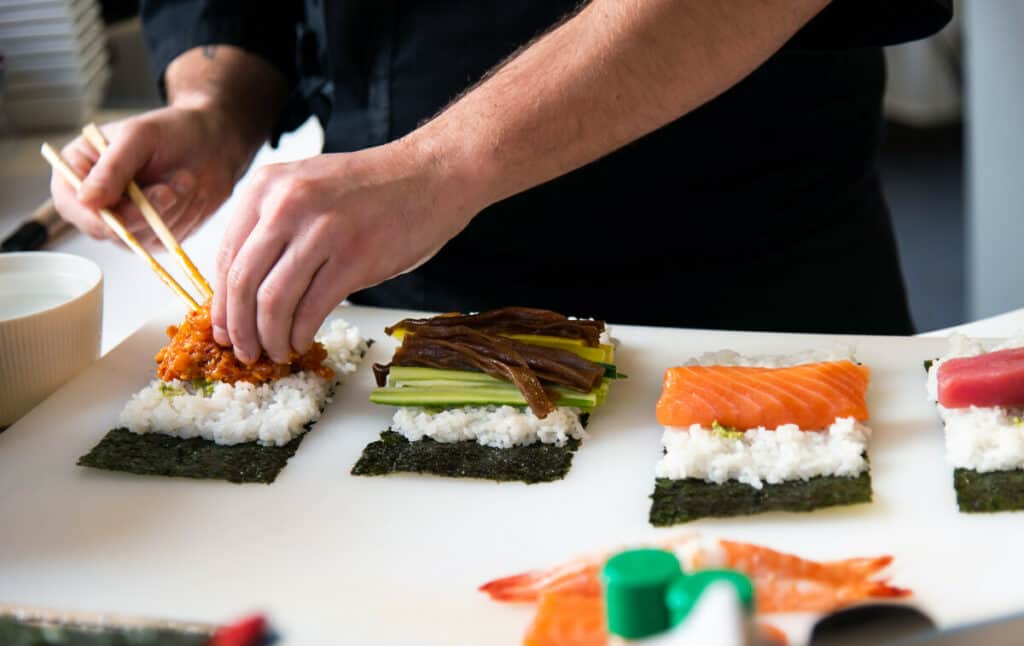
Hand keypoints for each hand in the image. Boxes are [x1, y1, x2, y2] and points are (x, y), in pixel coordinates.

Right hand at [50, 106, 246, 248]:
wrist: (212, 143)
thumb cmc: (172, 131)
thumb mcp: (139, 137)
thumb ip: (113, 167)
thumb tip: (86, 199)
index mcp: (80, 169)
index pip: (71, 204)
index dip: (94, 216)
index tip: (123, 212)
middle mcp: (98, 200)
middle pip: (106, 229)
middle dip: (143, 212)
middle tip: (168, 190)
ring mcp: (125, 220)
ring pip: (139, 237)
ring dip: (169, 211)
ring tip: (185, 179)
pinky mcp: (153, 234)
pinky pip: (164, 240)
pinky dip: (183, 218)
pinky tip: (190, 193)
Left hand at [212, 139, 481, 363]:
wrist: (430, 175)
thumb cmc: (372, 189)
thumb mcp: (308, 188)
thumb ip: (274, 226)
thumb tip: (245, 290)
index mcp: (266, 186)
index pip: (225, 256)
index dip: (221, 303)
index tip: (223, 329)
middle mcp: (286, 205)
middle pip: (242, 282)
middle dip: (238, 329)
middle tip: (244, 352)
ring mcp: (321, 231)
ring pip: (272, 302)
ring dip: (268, 338)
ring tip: (275, 352)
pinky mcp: (354, 258)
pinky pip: (311, 309)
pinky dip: (299, 335)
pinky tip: (301, 342)